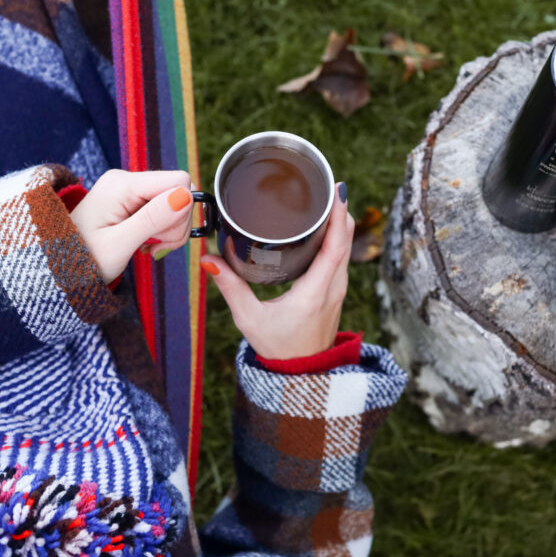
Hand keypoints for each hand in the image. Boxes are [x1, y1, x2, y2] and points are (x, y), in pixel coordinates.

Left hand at [70, 169, 193, 283]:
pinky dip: (162, 231)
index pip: (179, 181)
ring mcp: (130, 189)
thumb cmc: (84, 260)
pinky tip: (145, 244)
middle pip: (180, 192)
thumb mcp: (119, 244)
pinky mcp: (133, 200)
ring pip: (176, 203)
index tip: (159, 239)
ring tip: (146, 248)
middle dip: (174, 225)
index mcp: (122, 184)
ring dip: (169, 231)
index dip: (180, 212)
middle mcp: (127, 179)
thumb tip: (186, 196)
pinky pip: (164, 210)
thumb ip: (153, 219)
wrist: (60, 268)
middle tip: (152, 248)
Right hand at [200, 182, 353, 359]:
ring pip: (347, 247)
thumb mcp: (249, 317)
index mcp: (316, 291)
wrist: (301, 374)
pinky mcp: (335, 291)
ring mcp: (338, 290)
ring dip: (341, 221)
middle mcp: (334, 288)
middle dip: (340, 209)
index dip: (338, 216)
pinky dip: (338, 236)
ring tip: (327, 196)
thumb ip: (230, 287)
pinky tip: (326, 224)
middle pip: (346, 240)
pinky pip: (342, 256)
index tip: (336, 190)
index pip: (336, 246)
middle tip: (326, 182)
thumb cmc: (277, 347)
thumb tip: (208, 260)